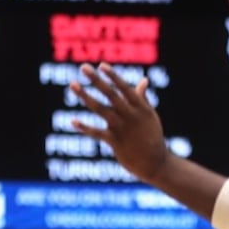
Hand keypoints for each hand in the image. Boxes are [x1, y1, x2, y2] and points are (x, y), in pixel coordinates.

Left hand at [71, 64, 171, 182]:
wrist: (156, 163)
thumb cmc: (153, 137)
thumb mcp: (150, 116)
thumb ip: (143, 98)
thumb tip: (144, 80)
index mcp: (141, 107)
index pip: (125, 88)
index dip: (113, 76)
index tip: (101, 65)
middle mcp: (131, 115)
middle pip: (111, 94)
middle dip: (96, 80)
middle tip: (83, 68)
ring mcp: (122, 128)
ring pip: (100, 109)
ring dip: (85, 96)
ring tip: (72, 85)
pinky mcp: (115, 142)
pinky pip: (97, 132)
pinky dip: (84, 127)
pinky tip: (72, 121)